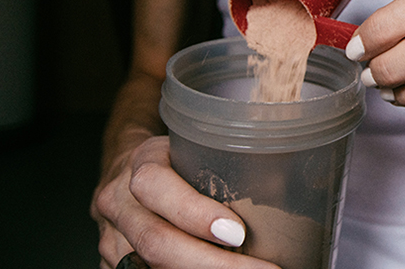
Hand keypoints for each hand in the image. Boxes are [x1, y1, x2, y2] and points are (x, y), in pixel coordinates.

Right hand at [91, 136, 276, 268]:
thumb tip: (291, 182)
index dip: (196, 215)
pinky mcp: (117, 263)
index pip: (157, 188)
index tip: (239, 234)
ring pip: (152, 267)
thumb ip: (229, 163)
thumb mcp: (196, 147)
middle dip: (212, 264)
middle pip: (157, 241)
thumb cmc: (174, 158)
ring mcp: (113, 239)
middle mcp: (120, 203)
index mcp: (141, 165)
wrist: (129, 172)